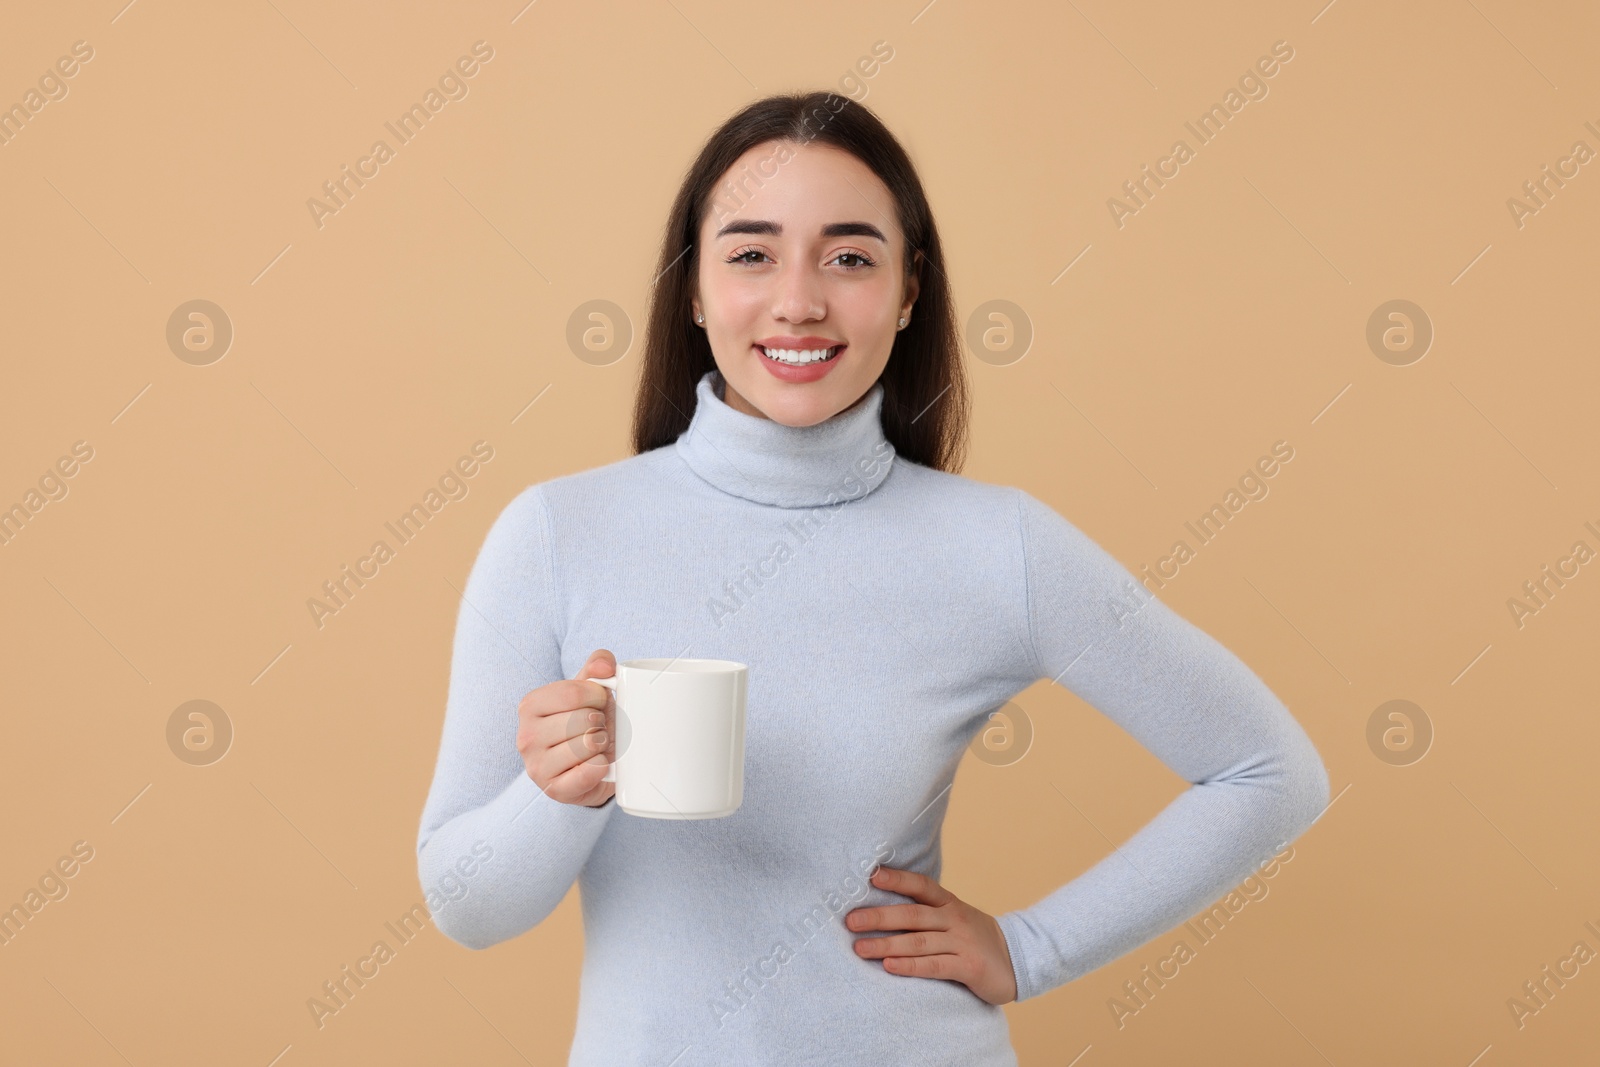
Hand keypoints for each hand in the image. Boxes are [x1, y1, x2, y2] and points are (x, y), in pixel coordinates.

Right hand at [515, 649, 616, 806]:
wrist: (585, 767)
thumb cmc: (584, 723)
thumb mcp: (589, 690)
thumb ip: (598, 665)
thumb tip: (604, 666)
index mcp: (530, 705)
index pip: (573, 693)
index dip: (598, 697)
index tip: (598, 704)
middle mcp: (526, 736)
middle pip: (582, 720)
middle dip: (601, 722)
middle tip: (597, 728)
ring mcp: (536, 766)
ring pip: (587, 745)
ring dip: (603, 744)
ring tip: (597, 746)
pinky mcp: (554, 790)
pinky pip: (589, 773)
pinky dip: (602, 766)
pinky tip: (598, 764)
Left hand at [846, 866, 1017, 1004]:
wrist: (1019, 961)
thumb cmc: (973, 939)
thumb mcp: (954, 918)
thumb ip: (925, 913)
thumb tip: (880, 908)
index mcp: (949, 903)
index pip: (921, 885)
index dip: (897, 879)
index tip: (871, 875)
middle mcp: (955, 919)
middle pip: (913, 915)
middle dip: (879, 916)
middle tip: (850, 920)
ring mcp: (963, 942)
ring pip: (919, 941)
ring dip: (887, 944)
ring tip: (859, 948)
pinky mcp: (969, 967)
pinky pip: (935, 966)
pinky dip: (910, 966)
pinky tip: (889, 966)